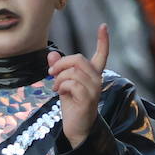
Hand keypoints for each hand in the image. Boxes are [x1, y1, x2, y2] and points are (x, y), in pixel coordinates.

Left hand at [48, 24, 108, 148]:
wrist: (75, 128)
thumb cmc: (71, 105)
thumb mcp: (62, 84)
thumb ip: (58, 69)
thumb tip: (51, 53)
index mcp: (93, 74)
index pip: (102, 55)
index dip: (103, 40)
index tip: (103, 26)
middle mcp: (97, 80)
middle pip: (79, 59)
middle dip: (61, 64)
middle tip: (51, 73)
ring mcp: (94, 90)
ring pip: (73, 72)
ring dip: (59, 78)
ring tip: (56, 87)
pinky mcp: (88, 99)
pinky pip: (72, 84)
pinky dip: (61, 86)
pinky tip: (59, 92)